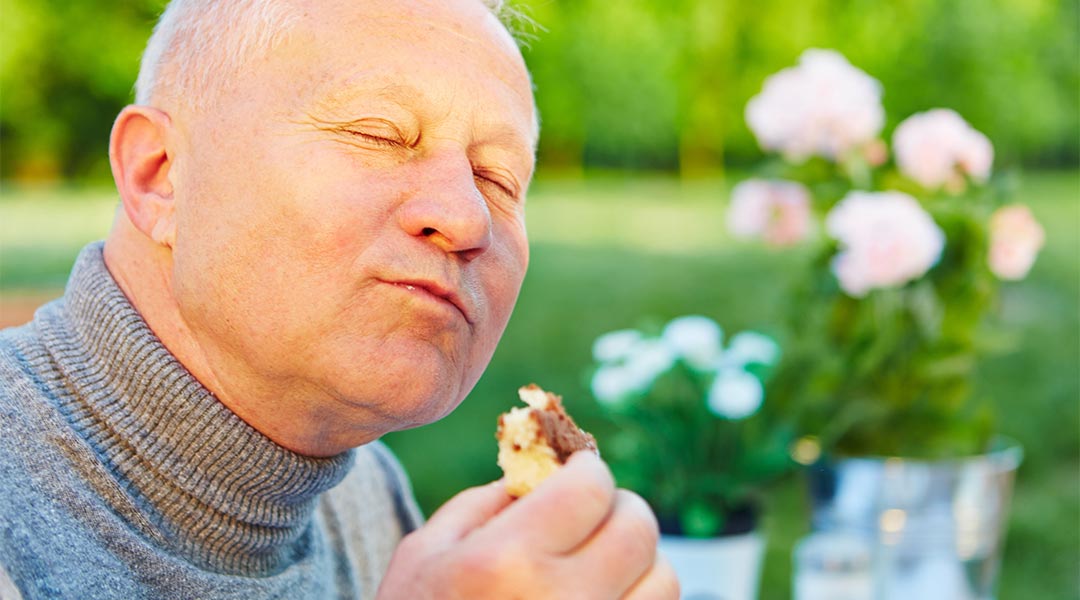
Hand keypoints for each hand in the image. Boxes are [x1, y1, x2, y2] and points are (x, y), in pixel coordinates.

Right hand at [375, 452, 678, 598]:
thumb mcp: (426, 551)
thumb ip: (489, 501)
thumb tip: (549, 470)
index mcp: (506, 562)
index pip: (592, 488)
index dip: (588, 470)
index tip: (579, 472)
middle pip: (637, 528)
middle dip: (618, 508)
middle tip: (595, 512)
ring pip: (663, 580)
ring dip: (639, 561)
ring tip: (601, 563)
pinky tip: (603, 597)